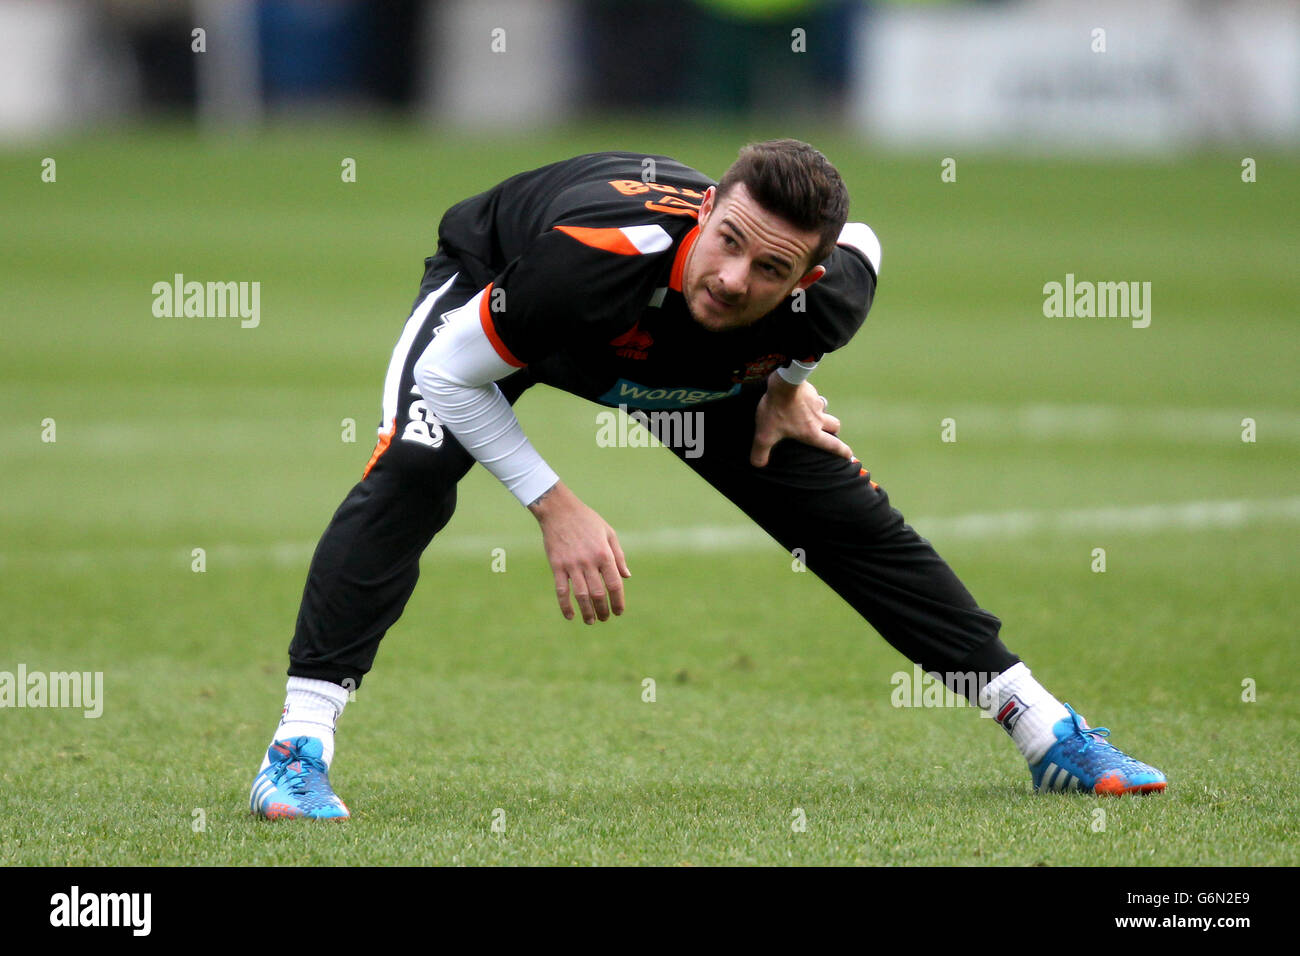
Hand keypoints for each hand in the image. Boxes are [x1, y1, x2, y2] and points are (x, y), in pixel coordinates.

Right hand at [528, 481, 630, 623]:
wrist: (559, 510)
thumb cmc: (587, 521)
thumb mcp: (609, 533)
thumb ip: (618, 556)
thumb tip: (627, 576)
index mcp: (604, 553)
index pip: (615, 584)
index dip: (618, 601)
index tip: (619, 611)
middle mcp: (589, 561)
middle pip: (598, 593)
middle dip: (603, 610)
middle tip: (605, 618)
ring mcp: (571, 564)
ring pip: (581, 595)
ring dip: (587, 612)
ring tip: (591, 621)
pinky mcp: (556, 565)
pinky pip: (561, 591)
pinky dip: (565, 606)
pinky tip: (570, 616)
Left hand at [750, 371, 853, 466]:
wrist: (783, 382)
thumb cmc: (777, 410)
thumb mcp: (765, 435)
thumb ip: (760, 453)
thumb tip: (758, 465)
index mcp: (812, 432)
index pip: (832, 445)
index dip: (842, 452)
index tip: (850, 456)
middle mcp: (818, 418)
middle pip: (835, 425)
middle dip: (833, 431)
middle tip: (827, 433)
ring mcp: (816, 402)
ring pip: (823, 409)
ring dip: (819, 413)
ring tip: (807, 414)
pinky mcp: (810, 390)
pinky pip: (813, 397)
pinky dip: (808, 400)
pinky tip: (796, 399)